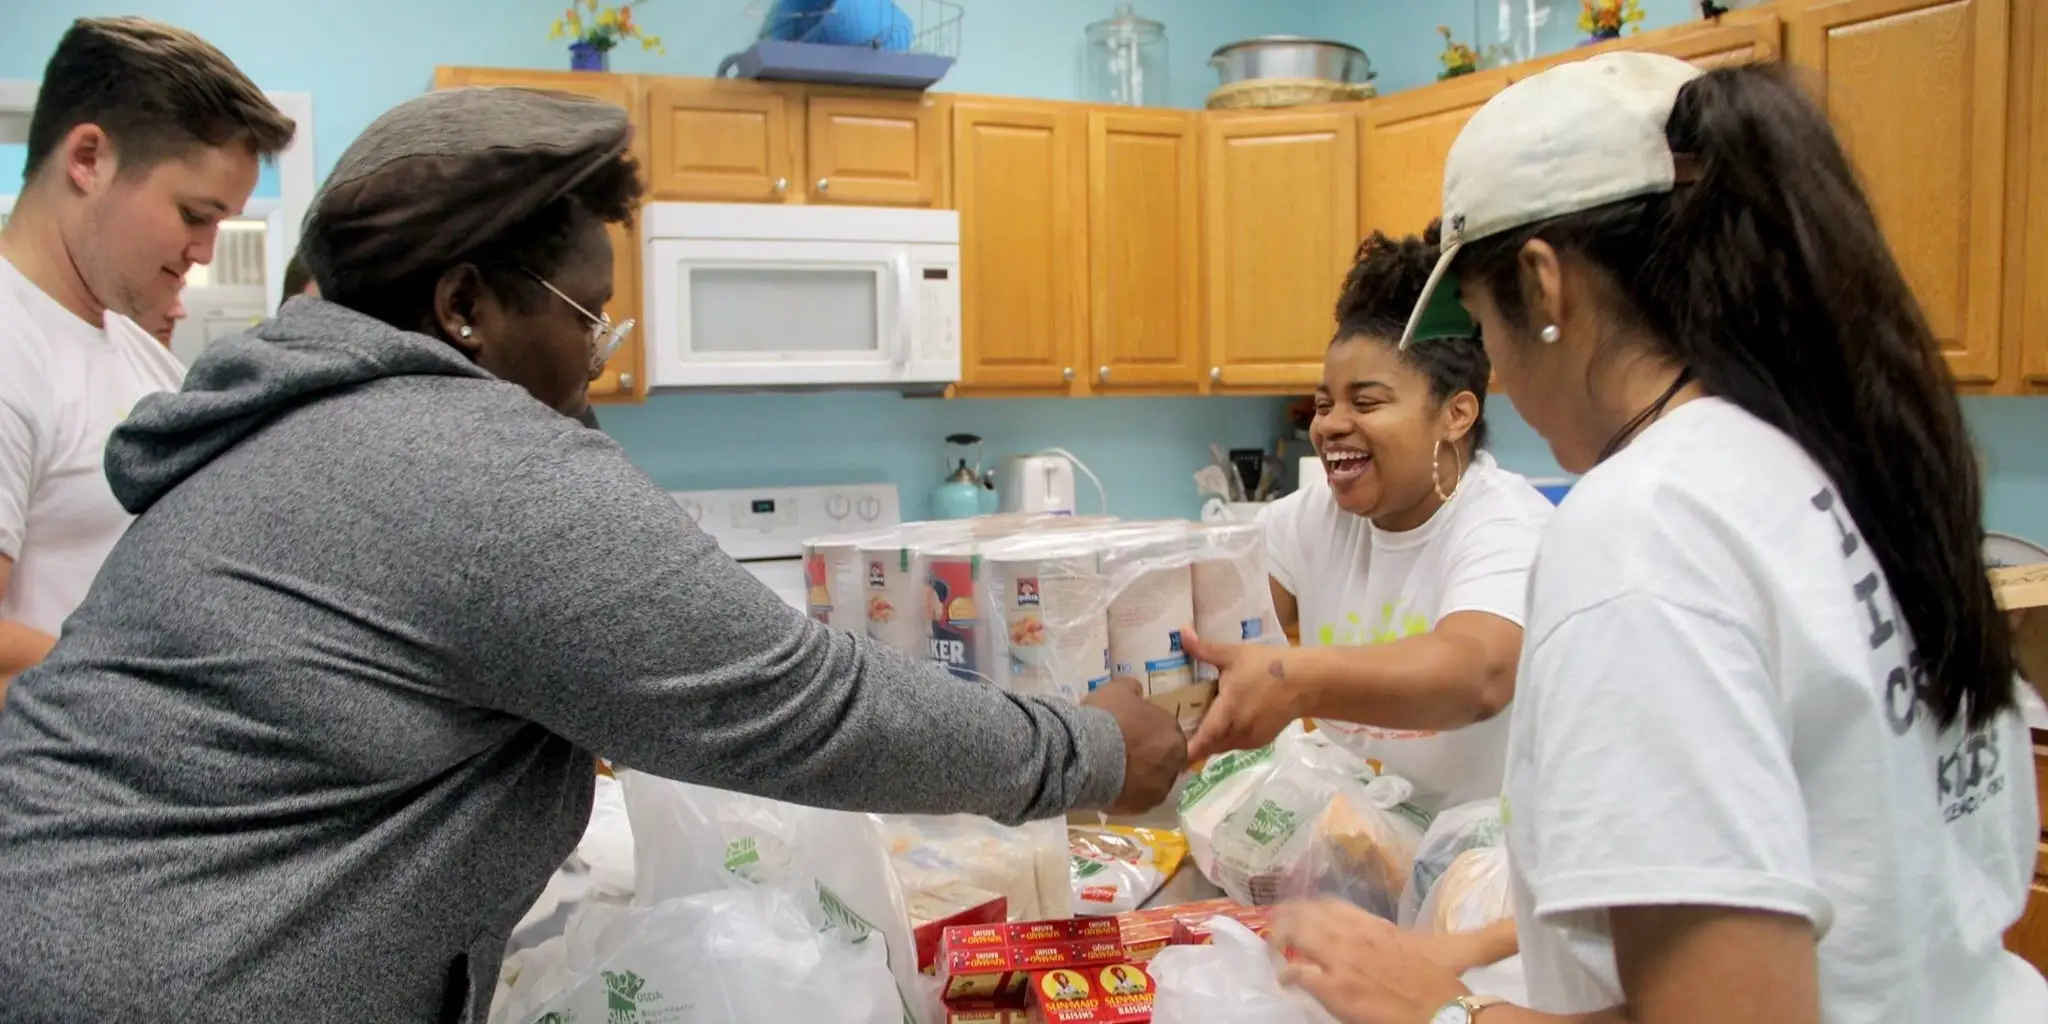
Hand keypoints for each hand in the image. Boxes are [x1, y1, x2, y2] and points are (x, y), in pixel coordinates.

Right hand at [1081, 678, 1187, 813]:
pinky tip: (1111, 786)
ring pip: (1153, 781)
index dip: (1150, 733)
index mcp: (1172, 731)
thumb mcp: (1116, 690)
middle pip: (1164, 759)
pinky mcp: (1143, 807)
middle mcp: (1173, 761)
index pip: (1167, 732)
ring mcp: (1160, 787)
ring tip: (1116, 772)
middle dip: (1149, 756)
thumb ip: (1132, 688)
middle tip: (1126, 753)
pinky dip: (1129, 793)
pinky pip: (1138, 799)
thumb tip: (1136, 689)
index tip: (1134, 733)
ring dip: (1141, 776)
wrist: (1086, 754)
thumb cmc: (1105, 718)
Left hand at [1182, 628, 1308, 760]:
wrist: (1307, 682)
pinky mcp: (1261, 741)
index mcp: (1227, 714)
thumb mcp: (1233, 655)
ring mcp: (1250, 740)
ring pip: (1221, 747)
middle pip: (1207, 747)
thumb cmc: (1268, 666)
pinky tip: (1221, 723)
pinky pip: (1236, 744)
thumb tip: (1180, 632)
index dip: (1182, 750)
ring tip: (1194, 725)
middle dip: (1192, 742)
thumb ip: (1204, 649)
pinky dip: (1226, 738)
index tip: (1166, 747)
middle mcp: (1237, 733)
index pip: (1199, 743)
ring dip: (1210, 740)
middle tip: (1173, 730)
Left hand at [1274, 900, 1471, 1023]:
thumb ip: (1385, 939)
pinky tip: (1285, 980)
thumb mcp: (1411, 948)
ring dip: (1279, 939)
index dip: (1308, 905)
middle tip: (1274, 924)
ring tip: (1272, 947)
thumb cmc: (1433, 984)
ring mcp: (1342, 961)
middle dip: (1286, 916)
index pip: (1330, 904)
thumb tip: (1371, 937)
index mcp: (1374, 926)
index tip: (1297, 909)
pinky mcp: (1336, 988)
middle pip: (1307, 913)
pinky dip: (1288, 975)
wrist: (1442, 1010)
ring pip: (1297, 935)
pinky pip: (1299, 974)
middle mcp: (1354, 936)